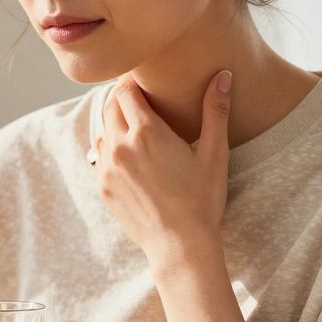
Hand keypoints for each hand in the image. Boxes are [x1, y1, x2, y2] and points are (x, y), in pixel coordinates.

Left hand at [95, 70, 233, 263]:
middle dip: (124, 100)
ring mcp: (107, 168)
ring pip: (102, 131)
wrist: (179, 245)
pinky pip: (99, 157)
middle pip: (110, 106)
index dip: (133, 81)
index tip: (144, 81)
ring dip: (115, 124)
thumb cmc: (201, 200)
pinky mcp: (102, 187)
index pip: (125, 90)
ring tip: (136, 128)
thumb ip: (215, 111)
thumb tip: (223, 75)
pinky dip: (110, 149)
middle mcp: (120, 146)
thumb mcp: (214, 153)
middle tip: (142, 100)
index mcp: (146, 132)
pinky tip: (129, 156)